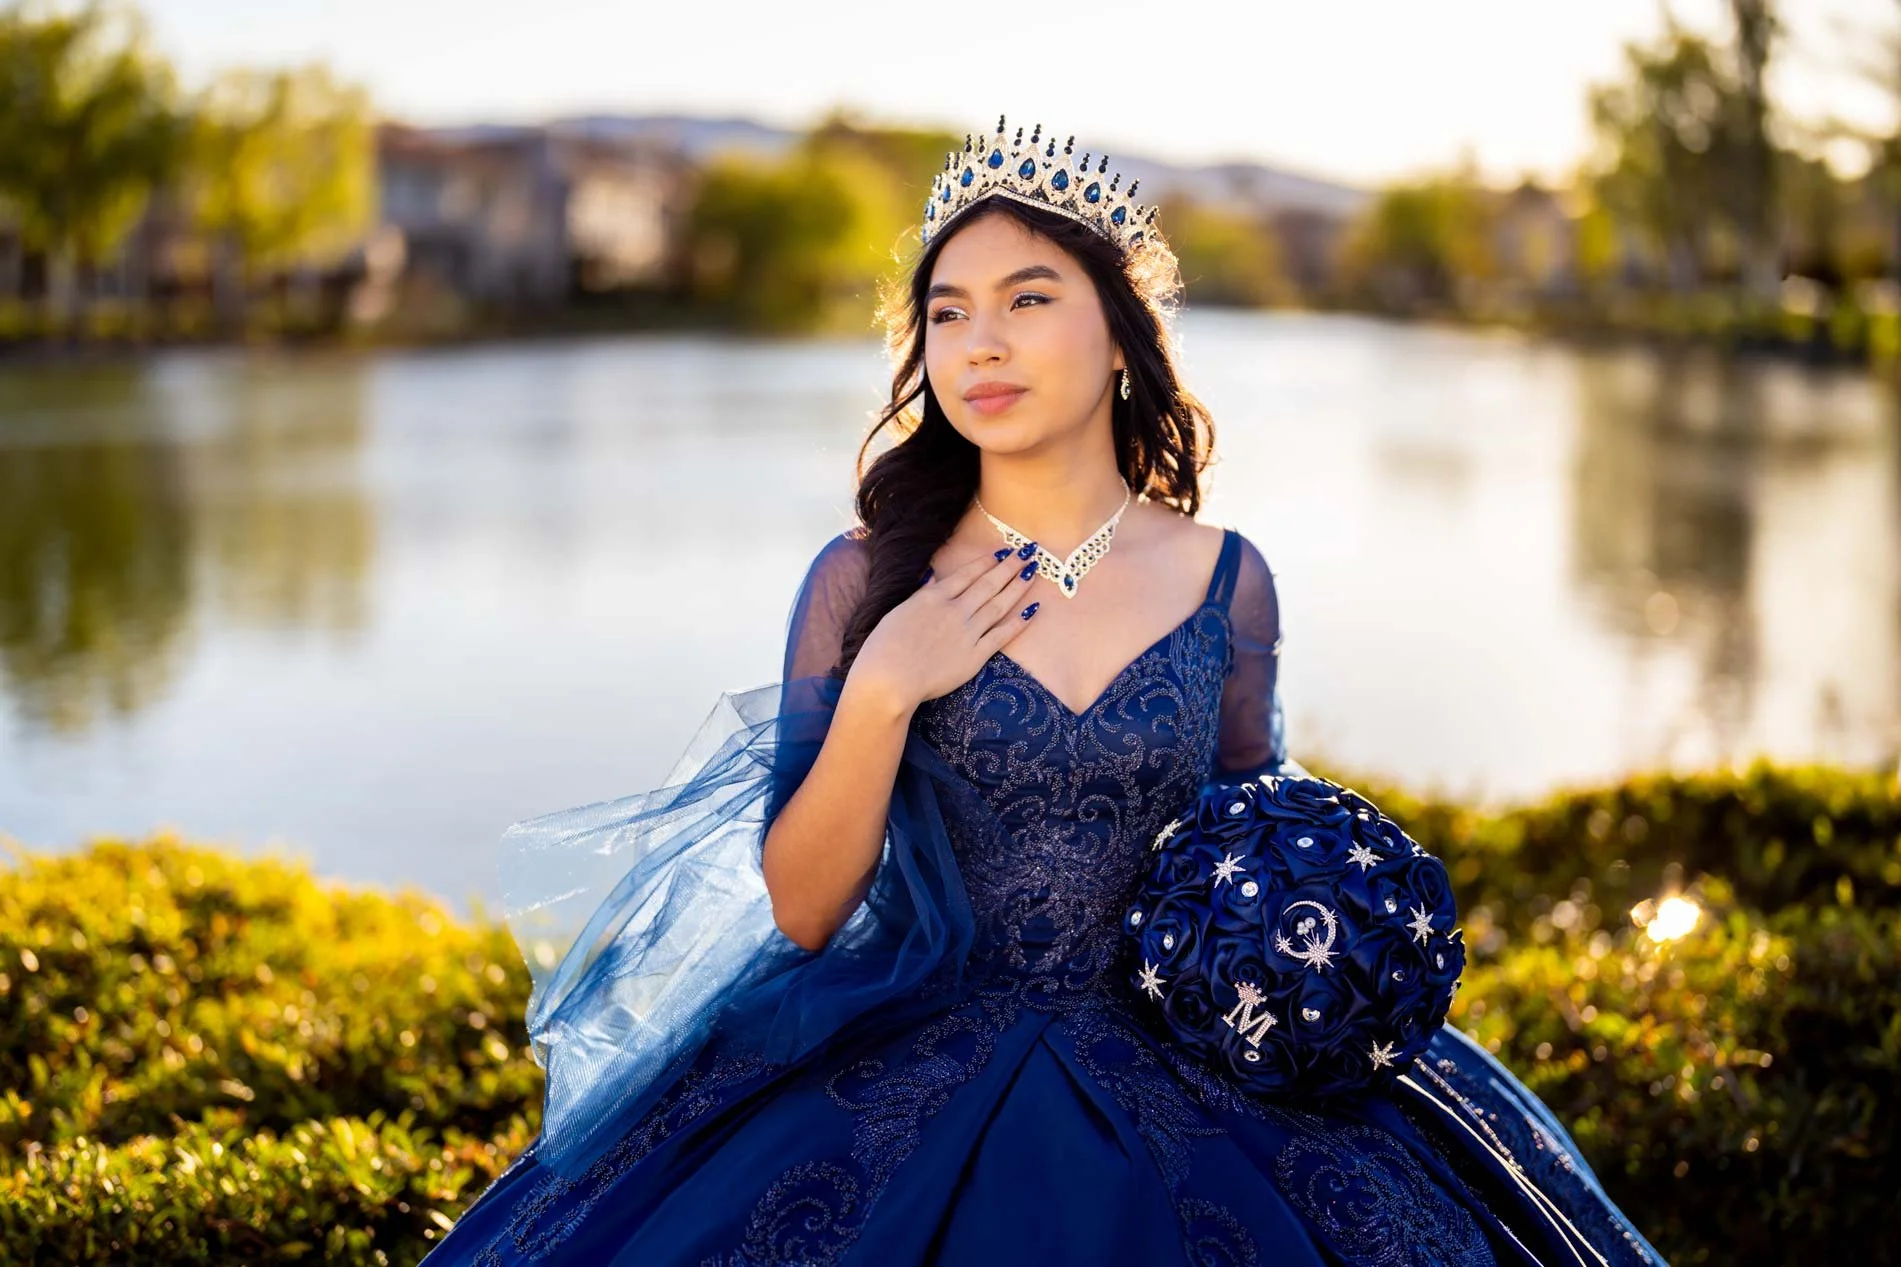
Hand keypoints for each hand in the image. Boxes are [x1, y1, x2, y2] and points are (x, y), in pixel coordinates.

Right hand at [848, 544, 1042, 710]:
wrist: (889, 679)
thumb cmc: (883, 647)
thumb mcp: (899, 611)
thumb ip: (920, 595)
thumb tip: (933, 578)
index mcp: (933, 597)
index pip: (966, 574)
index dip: (986, 562)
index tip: (1001, 553)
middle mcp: (954, 610)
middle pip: (988, 584)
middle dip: (1009, 567)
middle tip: (1028, 553)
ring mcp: (967, 632)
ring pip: (999, 604)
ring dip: (1017, 587)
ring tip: (1033, 572)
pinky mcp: (975, 656)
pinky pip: (1001, 635)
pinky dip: (1018, 622)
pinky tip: (1032, 609)